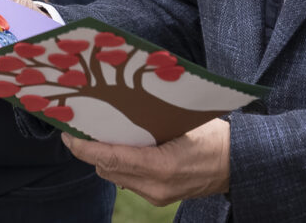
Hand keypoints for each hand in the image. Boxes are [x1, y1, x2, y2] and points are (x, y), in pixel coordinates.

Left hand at [61, 117, 230, 206]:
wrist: (238, 163)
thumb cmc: (214, 136)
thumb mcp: (182, 121)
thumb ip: (149, 122)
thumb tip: (117, 107)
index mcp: (162, 166)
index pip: (110, 158)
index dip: (84, 148)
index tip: (67, 134)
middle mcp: (156, 187)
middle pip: (106, 170)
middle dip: (89, 151)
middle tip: (79, 127)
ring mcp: (157, 196)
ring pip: (115, 177)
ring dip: (103, 158)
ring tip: (98, 134)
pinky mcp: (159, 198)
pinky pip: (128, 181)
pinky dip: (119, 164)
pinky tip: (121, 146)